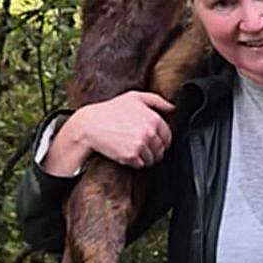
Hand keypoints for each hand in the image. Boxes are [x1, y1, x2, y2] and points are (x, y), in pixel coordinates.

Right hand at [43, 91, 174, 174]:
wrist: (90, 125)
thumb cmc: (111, 110)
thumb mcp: (134, 97)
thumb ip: (157, 100)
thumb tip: (172, 108)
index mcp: (154, 119)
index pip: (168, 137)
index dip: (161, 141)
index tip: (152, 141)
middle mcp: (150, 132)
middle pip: (160, 150)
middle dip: (153, 150)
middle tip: (141, 147)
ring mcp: (140, 145)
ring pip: (152, 159)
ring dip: (145, 158)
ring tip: (133, 150)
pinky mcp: (131, 156)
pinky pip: (141, 165)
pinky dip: (135, 162)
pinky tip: (127, 153)